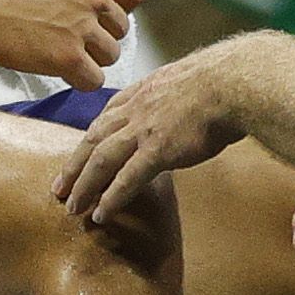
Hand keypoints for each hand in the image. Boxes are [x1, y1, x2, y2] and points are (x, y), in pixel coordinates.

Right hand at [0, 0, 142, 87]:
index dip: (120, 8)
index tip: (102, 18)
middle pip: (121, 29)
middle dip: (101, 37)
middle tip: (72, 41)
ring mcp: (82, 27)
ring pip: (110, 55)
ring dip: (91, 60)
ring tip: (62, 56)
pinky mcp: (68, 57)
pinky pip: (94, 80)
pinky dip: (81, 81)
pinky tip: (63, 74)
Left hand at [54, 45, 242, 223]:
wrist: (235, 83)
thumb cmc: (224, 80)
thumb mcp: (188, 80)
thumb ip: (175, 97)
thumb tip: (183, 109)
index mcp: (143, 91)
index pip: (107, 116)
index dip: (91, 137)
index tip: (81, 152)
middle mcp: (136, 109)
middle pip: (94, 139)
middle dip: (74, 165)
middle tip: (60, 188)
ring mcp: (144, 129)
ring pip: (101, 159)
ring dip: (84, 185)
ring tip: (72, 207)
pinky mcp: (158, 150)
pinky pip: (126, 178)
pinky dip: (111, 197)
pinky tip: (101, 214)